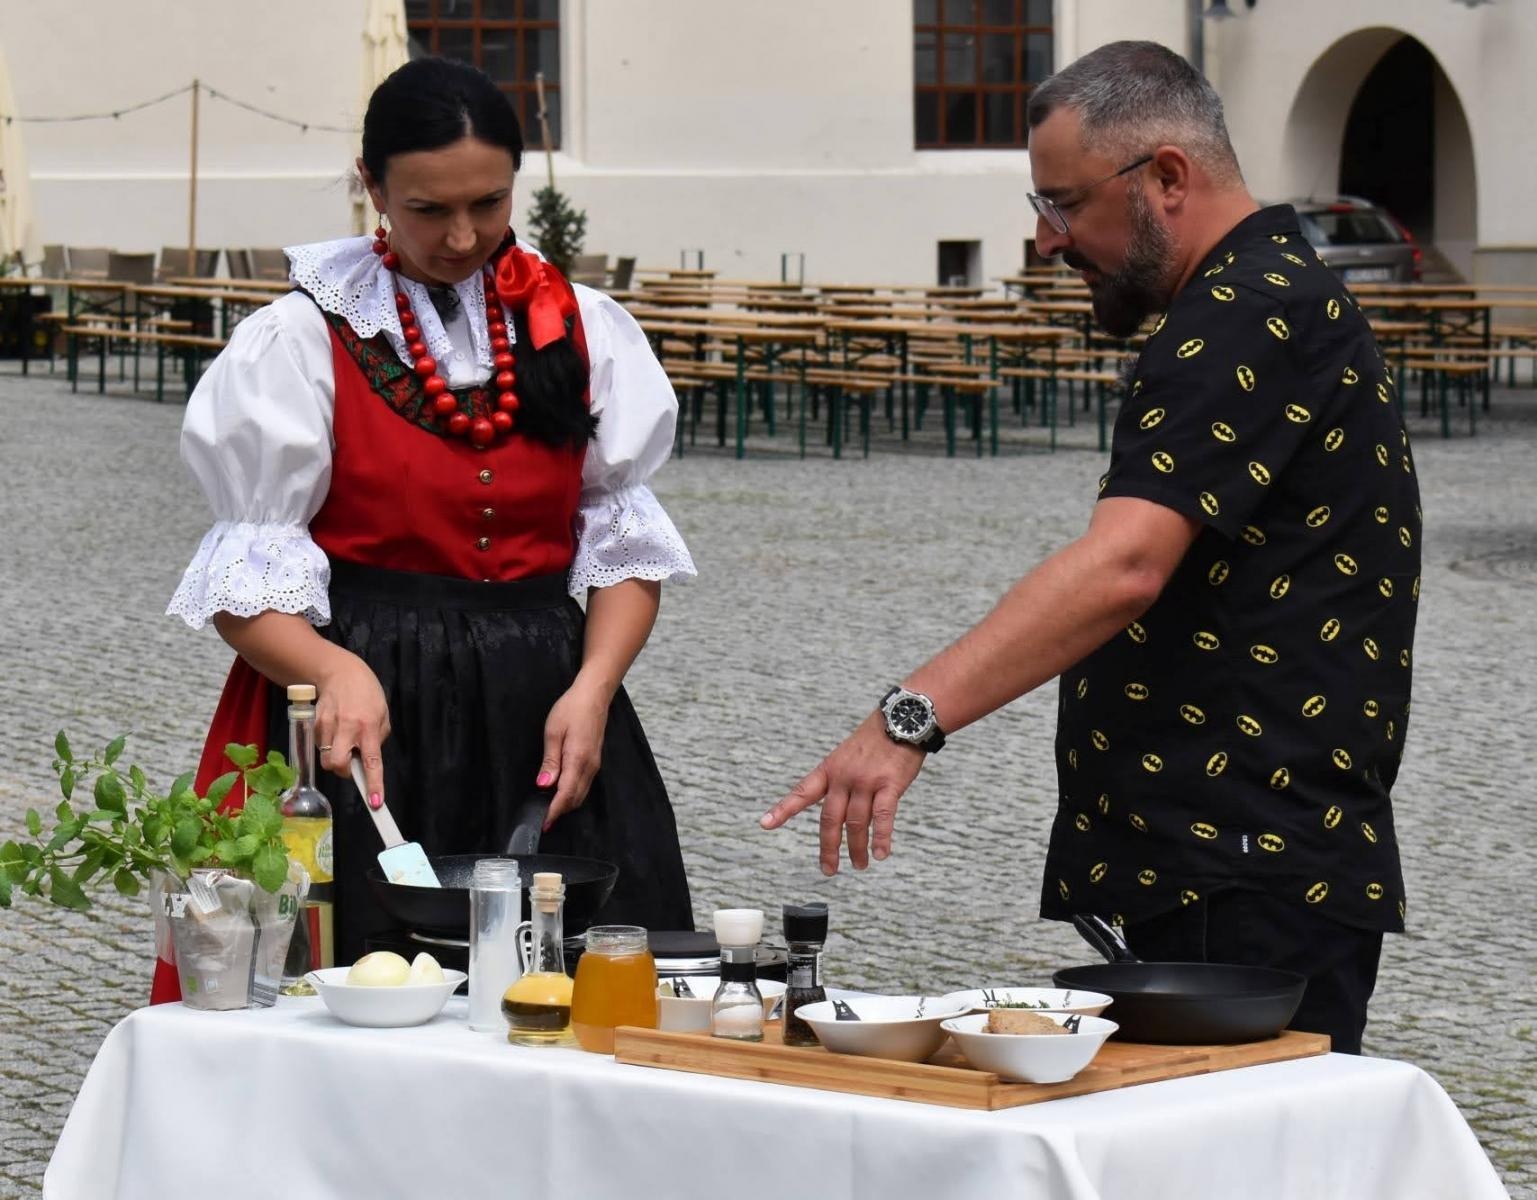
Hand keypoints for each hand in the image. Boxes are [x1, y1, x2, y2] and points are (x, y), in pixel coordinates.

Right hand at [313, 654, 390, 807]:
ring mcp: (328, 725)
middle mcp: (347, 727)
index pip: (372, 761)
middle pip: (337, 765)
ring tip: (344, 738)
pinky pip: (320, 745)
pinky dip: (329, 744)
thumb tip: (367, 760)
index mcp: (368, 726)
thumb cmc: (366, 693)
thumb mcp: (382, 714)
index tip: (375, 802)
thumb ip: (376, 738)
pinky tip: (336, 729)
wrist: (340, 671)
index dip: (373, 784)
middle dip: (343, 771)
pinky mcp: (315, 723)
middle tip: (351, 762)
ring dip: (336, 756)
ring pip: (327, 757)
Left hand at [538, 678, 609, 826]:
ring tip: (549, 809)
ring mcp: (594, 764)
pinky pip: (584, 784)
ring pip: (581, 793)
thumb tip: (543, 785)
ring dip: (566, 804)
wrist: (594, 696)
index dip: (554, 811)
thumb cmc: (572, 709)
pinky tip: (561, 792)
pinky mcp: (595, 761)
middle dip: (559, 811)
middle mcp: (590, 766)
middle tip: (542, 820)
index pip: (565, 794)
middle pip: (574, 798)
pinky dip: (572, 793)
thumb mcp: (553, 732)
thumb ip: (550, 762)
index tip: (543, 822)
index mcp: (578, 759)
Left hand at [759, 712, 924, 874]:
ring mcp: (866, 781)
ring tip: (859, 865)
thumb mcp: (847, 755)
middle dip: (828, 848)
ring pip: (856, 822)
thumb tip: (840, 812)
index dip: (783, 810)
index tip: (765, 824)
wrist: (902, 720)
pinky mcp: (890, 784)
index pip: (802, 792)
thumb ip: (840, 781)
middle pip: (830, 818)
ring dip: (856, 848)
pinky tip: (881, 853)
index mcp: (829, 769)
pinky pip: (883, 816)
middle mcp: (843, 776)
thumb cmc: (876, 740)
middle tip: (828, 870)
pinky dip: (881, 837)